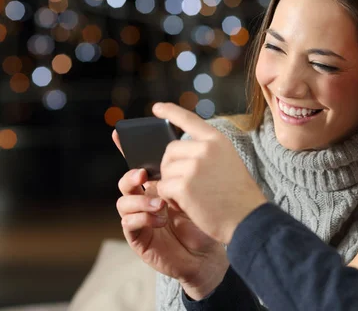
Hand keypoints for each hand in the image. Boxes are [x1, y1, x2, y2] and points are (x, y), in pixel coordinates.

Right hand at [114, 131, 228, 299]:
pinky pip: (128, 223)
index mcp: (160, 184)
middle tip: (144, 175)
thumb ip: (187, 170)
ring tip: (161, 204)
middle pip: (127, 180)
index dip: (127, 149)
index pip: (139, 164)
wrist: (210, 253)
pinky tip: (160, 219)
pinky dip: (142, 218)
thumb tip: (181, 145)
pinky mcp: (139, 237)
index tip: (118, 134)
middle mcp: (146, 199)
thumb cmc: (205, 219)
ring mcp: (140, 218)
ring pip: (123, 201)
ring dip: (140, 199)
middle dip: (131, 175)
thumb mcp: (199, 189)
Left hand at [152, 102, 267, 244]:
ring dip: (172, 185)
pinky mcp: (184, 185)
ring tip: (192, 197)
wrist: (248, 218)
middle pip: (170, 150)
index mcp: (217, 140)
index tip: (156, 108)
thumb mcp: (228, 162)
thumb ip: (206, 153)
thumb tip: (177, 155)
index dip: (170, 112)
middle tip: (187, 185)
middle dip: (172, 167)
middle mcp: (205, 148)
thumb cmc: (239, 196)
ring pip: (165, 171)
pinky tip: (187, 205)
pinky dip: (169, 198)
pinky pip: (163, 187)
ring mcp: (193, 166)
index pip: (189, 120)